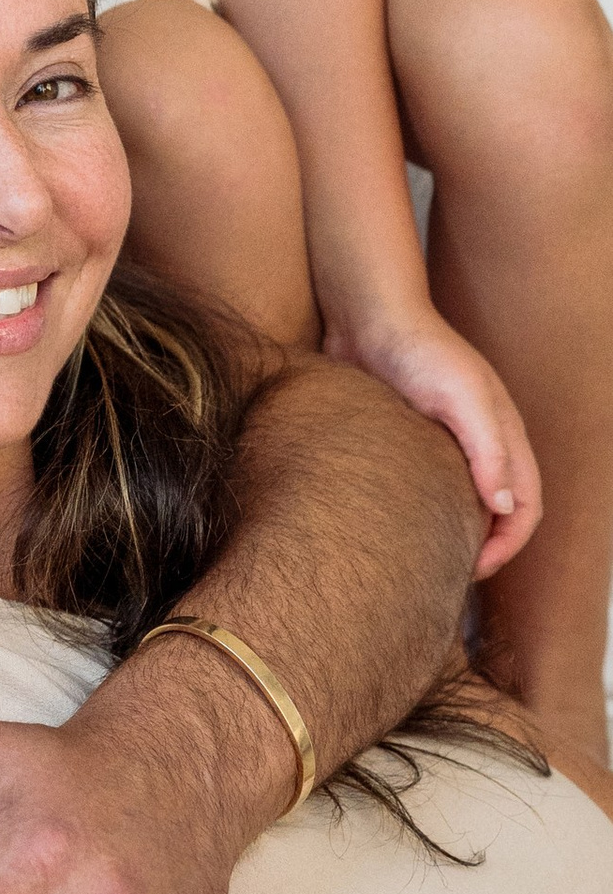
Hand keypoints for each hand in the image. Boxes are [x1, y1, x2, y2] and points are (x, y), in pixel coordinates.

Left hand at [328, 300, 537, 579]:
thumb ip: (488, 447)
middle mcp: (481, 445)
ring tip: (423, 560)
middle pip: (497, 513)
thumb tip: (504, 506)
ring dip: (453, 532)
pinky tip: (393, 524)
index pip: (525, 509)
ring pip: (461, 503)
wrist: (368, 318)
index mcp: (505, 438)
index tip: (473, 571)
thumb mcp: (462, 395)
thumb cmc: (420, 350)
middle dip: (484, 549)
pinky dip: (421, 511)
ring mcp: (445, 444)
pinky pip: (425, 487)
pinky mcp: (409, 441)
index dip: (507, 546)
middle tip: (447, 576)